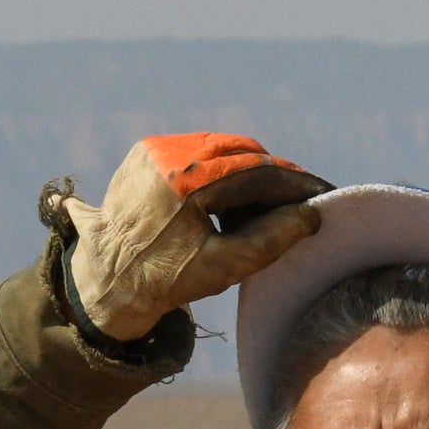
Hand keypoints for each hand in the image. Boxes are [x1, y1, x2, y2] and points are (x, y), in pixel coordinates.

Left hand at [64, 134, 324, 341]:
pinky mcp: (146, 154)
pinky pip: (199, 153)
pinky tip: (236, 198)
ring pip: (221, 150)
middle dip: (274, 176)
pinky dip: (224, 170)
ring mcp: (154, 150)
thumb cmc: (162, 279)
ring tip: (272, 204)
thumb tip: (311, 215)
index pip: (255, 171)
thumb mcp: (221, 267)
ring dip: (250, 172)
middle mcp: (166, 153)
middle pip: (241, 154)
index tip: (323, 194)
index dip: (294, 183)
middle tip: (303, 201)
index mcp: (183, 179)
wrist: (105, 278)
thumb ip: (269, 239)